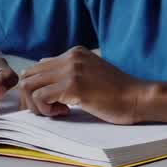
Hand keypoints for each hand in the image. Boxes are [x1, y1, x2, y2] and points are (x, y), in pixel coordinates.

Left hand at [17, 47, 148, 124]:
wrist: (138, 98)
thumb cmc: (117, 93)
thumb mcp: (91, 74)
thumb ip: (70, 73)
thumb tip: (44, 80)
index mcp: (75, 53)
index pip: (37, 68)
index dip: (36, 90)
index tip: (49, 105)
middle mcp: (71, 57)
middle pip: (28, 76)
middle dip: (30, 98)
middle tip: (48, 111)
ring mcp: (71, 70)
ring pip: (29, 86)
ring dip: (37, 105)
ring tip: (57, 112)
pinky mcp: (73, 86)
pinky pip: (40, 97)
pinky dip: (45, 110)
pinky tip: (65, 112)